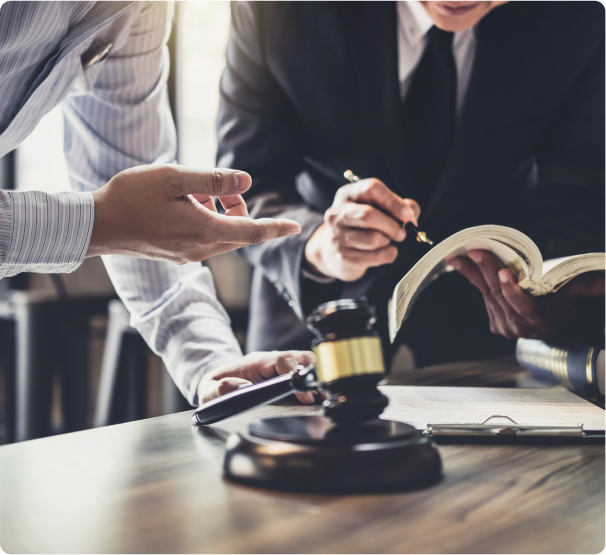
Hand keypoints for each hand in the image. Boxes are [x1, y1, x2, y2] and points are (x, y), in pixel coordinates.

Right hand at [87, 164, 300, 262]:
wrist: (99, 225)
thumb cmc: (133, 197)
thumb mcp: (175, 178)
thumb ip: (214, 180)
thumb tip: (247, 182)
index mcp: (205, 231)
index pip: (253, 231)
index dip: (276, 228)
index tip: (295, 227)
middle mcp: (202, 249)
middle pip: (239, 230)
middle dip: (238, 208)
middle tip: (216, 186)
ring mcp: (189, 255)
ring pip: (222, 234)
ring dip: (219, 212)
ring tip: (191, 193)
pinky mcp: (178, 255)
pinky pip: (205, 238)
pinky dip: (205, 220)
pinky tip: (182, 205)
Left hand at [197, 350, 315, 404]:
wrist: (217, 385)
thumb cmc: (215, 388)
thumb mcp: (209, 391)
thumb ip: (220, 389)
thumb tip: (243, 389)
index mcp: (255, 362)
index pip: (282, 360)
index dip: (295, 374)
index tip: (304, 395)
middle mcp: (271, 361)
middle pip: (300, 358)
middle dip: (313, 374)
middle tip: (321, 395)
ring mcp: (280, 368)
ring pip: (306, 364)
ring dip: (316, 379)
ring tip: (324, 398)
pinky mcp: (285, 377)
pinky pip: (304, 375)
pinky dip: (314, 385)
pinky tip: (320, 399)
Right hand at [304, 178, 419, 280]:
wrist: (333, 252)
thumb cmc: (362, 226)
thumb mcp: (378, 209)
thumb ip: (400, 206)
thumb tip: (411, 214)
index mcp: (347, 194)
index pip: (371, 189)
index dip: (393, 202)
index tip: (408, 215)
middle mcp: (337, 213)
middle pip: (369, 215)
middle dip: (392, 225)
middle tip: (401, 232)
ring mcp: (337, 236)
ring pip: (374, 239)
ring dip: (389, 241)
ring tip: (387, 240)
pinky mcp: (343, 257)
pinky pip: (375, 257)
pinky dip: (388, 255)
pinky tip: (386, 251)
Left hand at [450, 250, 605, 339]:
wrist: (549, 326)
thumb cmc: (562, 305)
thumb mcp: (574, 294)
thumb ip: (586, 286)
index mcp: (541, 322)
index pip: (523, 306)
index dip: (512, 290)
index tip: (504, 272)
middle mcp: (520, 328)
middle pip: (500, 296)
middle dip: (486, 271)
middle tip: (474, 252)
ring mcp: (505, 327)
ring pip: (487, 294)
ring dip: (472, 273)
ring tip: (459, 256)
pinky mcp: (494, 323)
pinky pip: (483, 296)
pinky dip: (472, 278)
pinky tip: (460, 264)